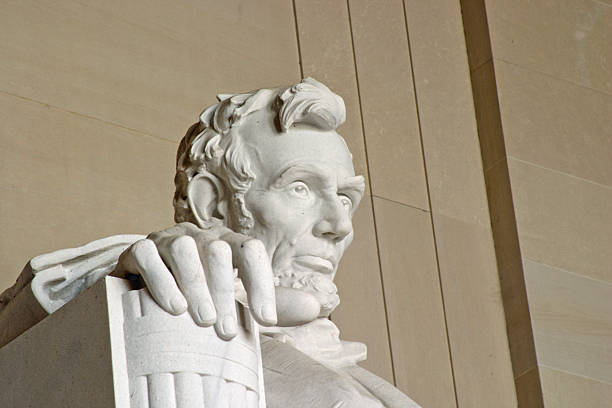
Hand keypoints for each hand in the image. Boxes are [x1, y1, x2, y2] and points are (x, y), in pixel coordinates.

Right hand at [113, 222, 276, 339]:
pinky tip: (172, 308)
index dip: (261, 283)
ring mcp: (169, 240)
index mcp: (229, 243)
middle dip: (224, 291)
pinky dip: (161, 280)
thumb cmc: (203, 293)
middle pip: (218, 251)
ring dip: (195, 285)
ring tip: (202, 320)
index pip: (250, 251)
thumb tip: (316, 307)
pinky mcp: (140, 250)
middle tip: (224, 331)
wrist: (150, 286)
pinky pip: (149, 256)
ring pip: (184, 250)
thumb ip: (273, 303)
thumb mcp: (237, 298)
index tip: (265, 320)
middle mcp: (201, 236)